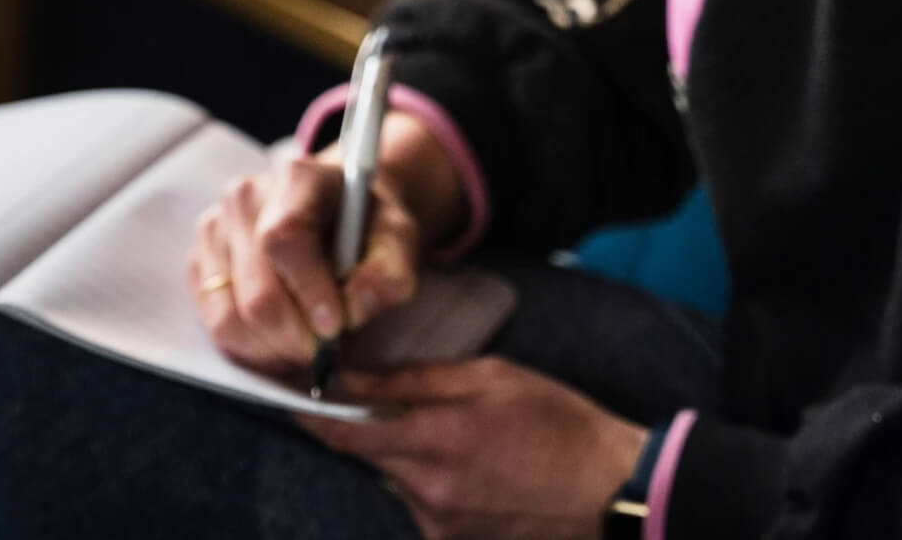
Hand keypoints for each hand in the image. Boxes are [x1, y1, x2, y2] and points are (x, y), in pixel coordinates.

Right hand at [188, 153, 424, 374]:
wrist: (337, 211)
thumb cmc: (368, 227)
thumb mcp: (400, 240)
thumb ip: (390, 273)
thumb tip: (355, 308)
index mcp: (297, 178)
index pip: (285, 239)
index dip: (308, 292)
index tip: (335, 329)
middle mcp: (245, 197)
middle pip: (256, 290)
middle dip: (294, 337)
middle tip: (325, 352)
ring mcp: (214, 228)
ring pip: (228, 316)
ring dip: (271, 349)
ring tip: (304, 348)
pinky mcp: (199, 259)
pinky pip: (213, 323)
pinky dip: (248, 347)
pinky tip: (279, 340)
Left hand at [296, 359, 650, 539]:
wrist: (613, 490)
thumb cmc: (558, 423)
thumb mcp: (491, 378)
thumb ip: (416, 380)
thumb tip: (355, 377)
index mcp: (435, 439)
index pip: (345, 432)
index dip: (311, 414)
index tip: (289, 395)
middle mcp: (428, 490)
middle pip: (369, 455)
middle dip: (373, 429)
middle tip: (408, 406)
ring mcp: (441, 524)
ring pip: (397, 481)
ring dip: (412, 459)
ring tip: (469, 444)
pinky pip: (424, 507)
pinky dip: (435, 486)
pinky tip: (479, 474)